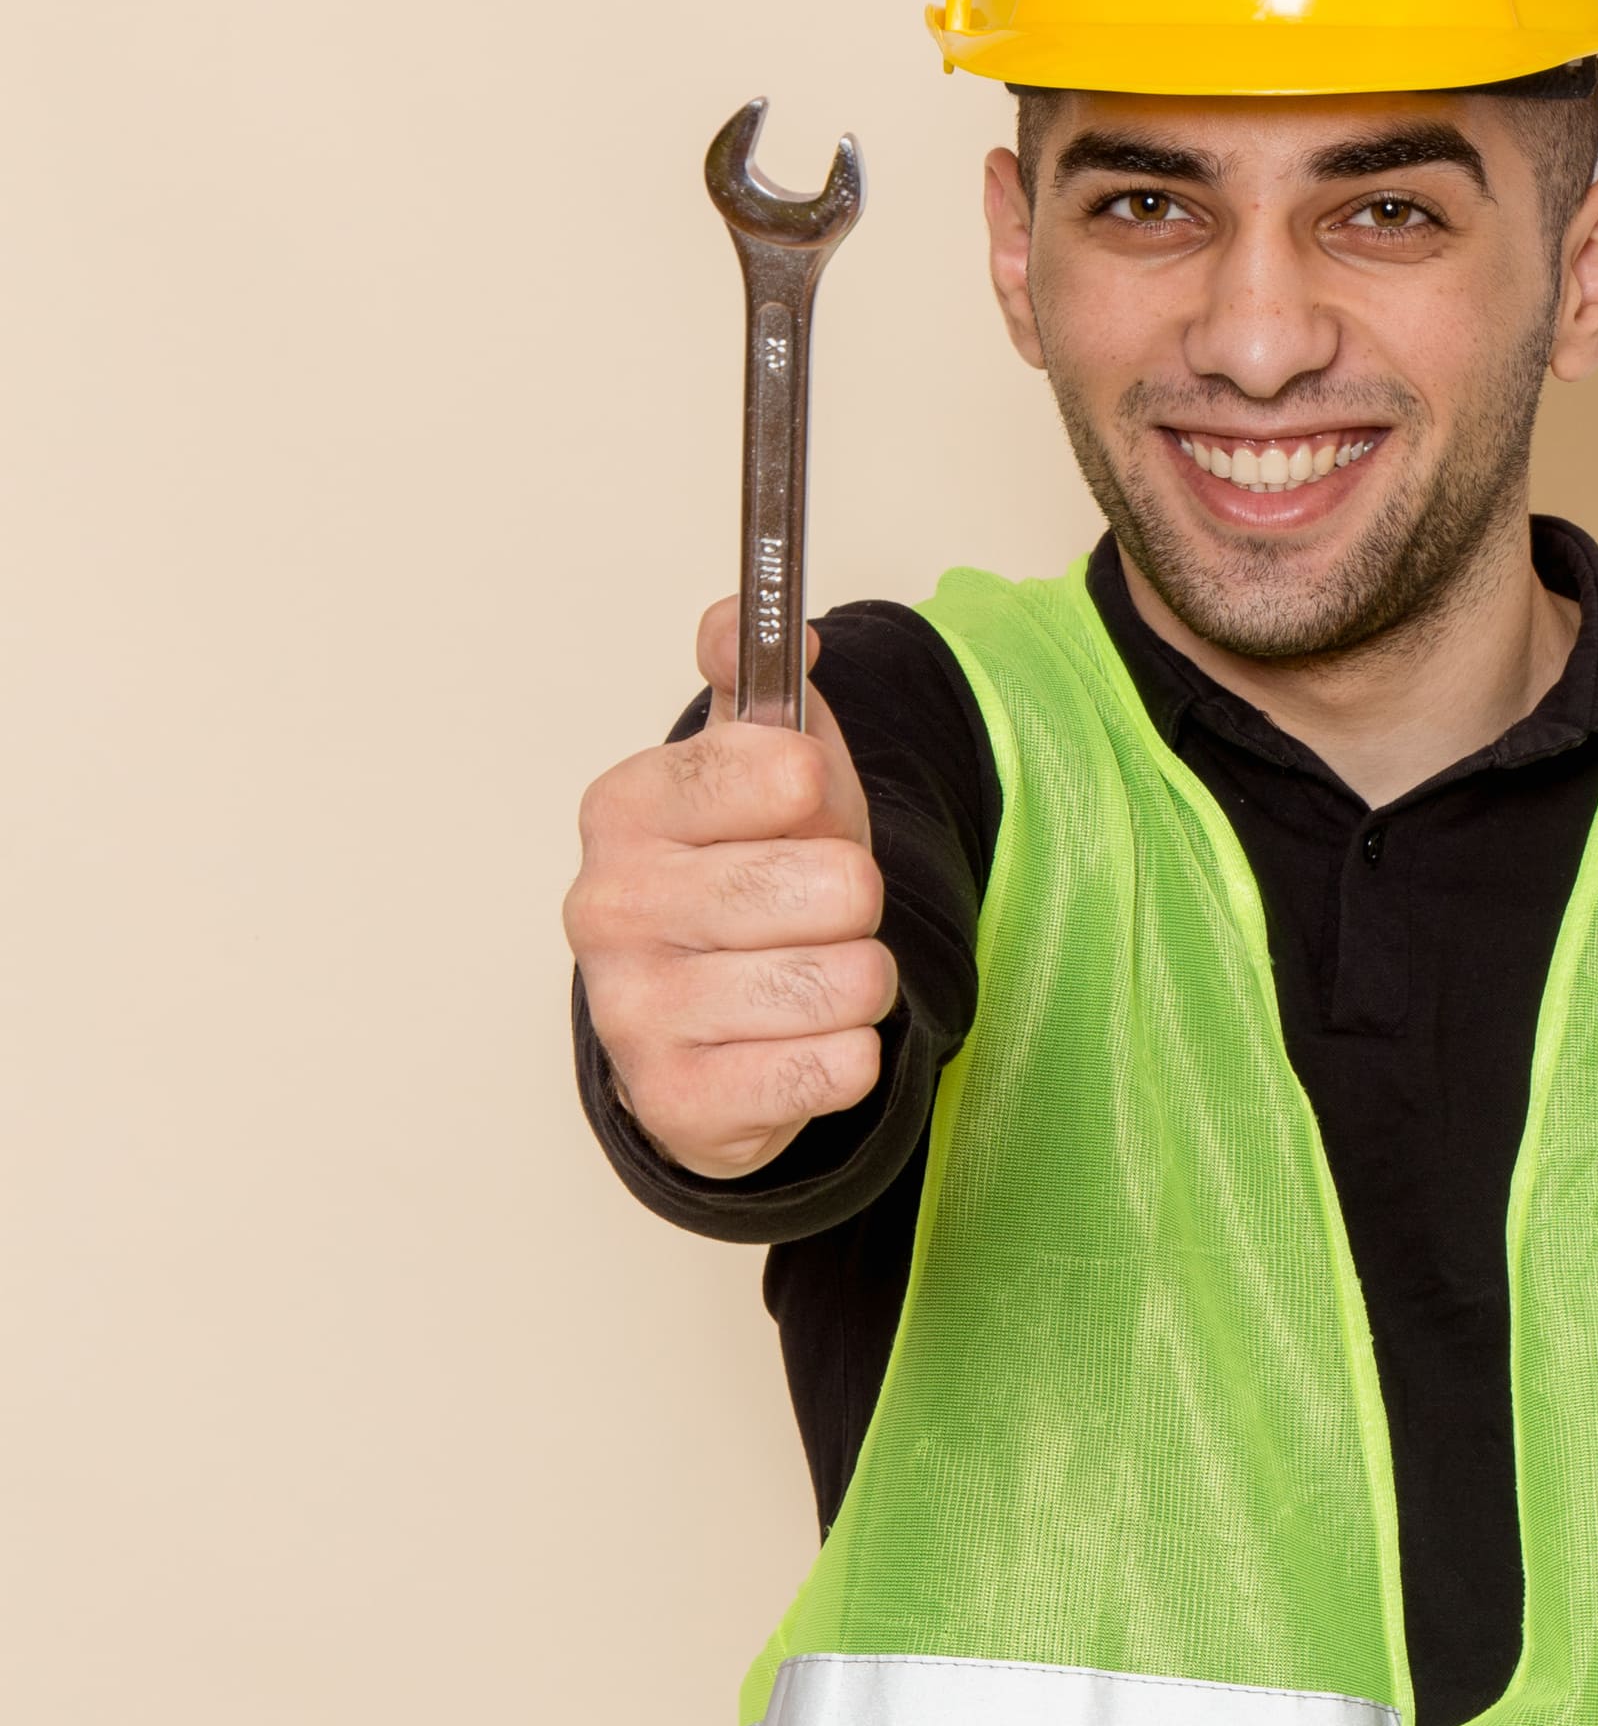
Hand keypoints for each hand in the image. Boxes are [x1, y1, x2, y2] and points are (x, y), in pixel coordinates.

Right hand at [563, 600, 893, 1179]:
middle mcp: (609, 907)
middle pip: (838, 886)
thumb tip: (753, 621)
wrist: (714, 1020)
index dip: (819, 791)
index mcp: (626, 806)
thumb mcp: (760, 759)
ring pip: (850, 980)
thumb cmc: (750, 869)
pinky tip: (798, 1042)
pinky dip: (847, 1055)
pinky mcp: (677, 1103)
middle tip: (812, 905)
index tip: (793, 802)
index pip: (783, 769)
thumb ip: (757, 676)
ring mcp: (633, 1012)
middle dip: (856, 897)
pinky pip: (839, 1067)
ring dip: (861, 978)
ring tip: (810, 971)